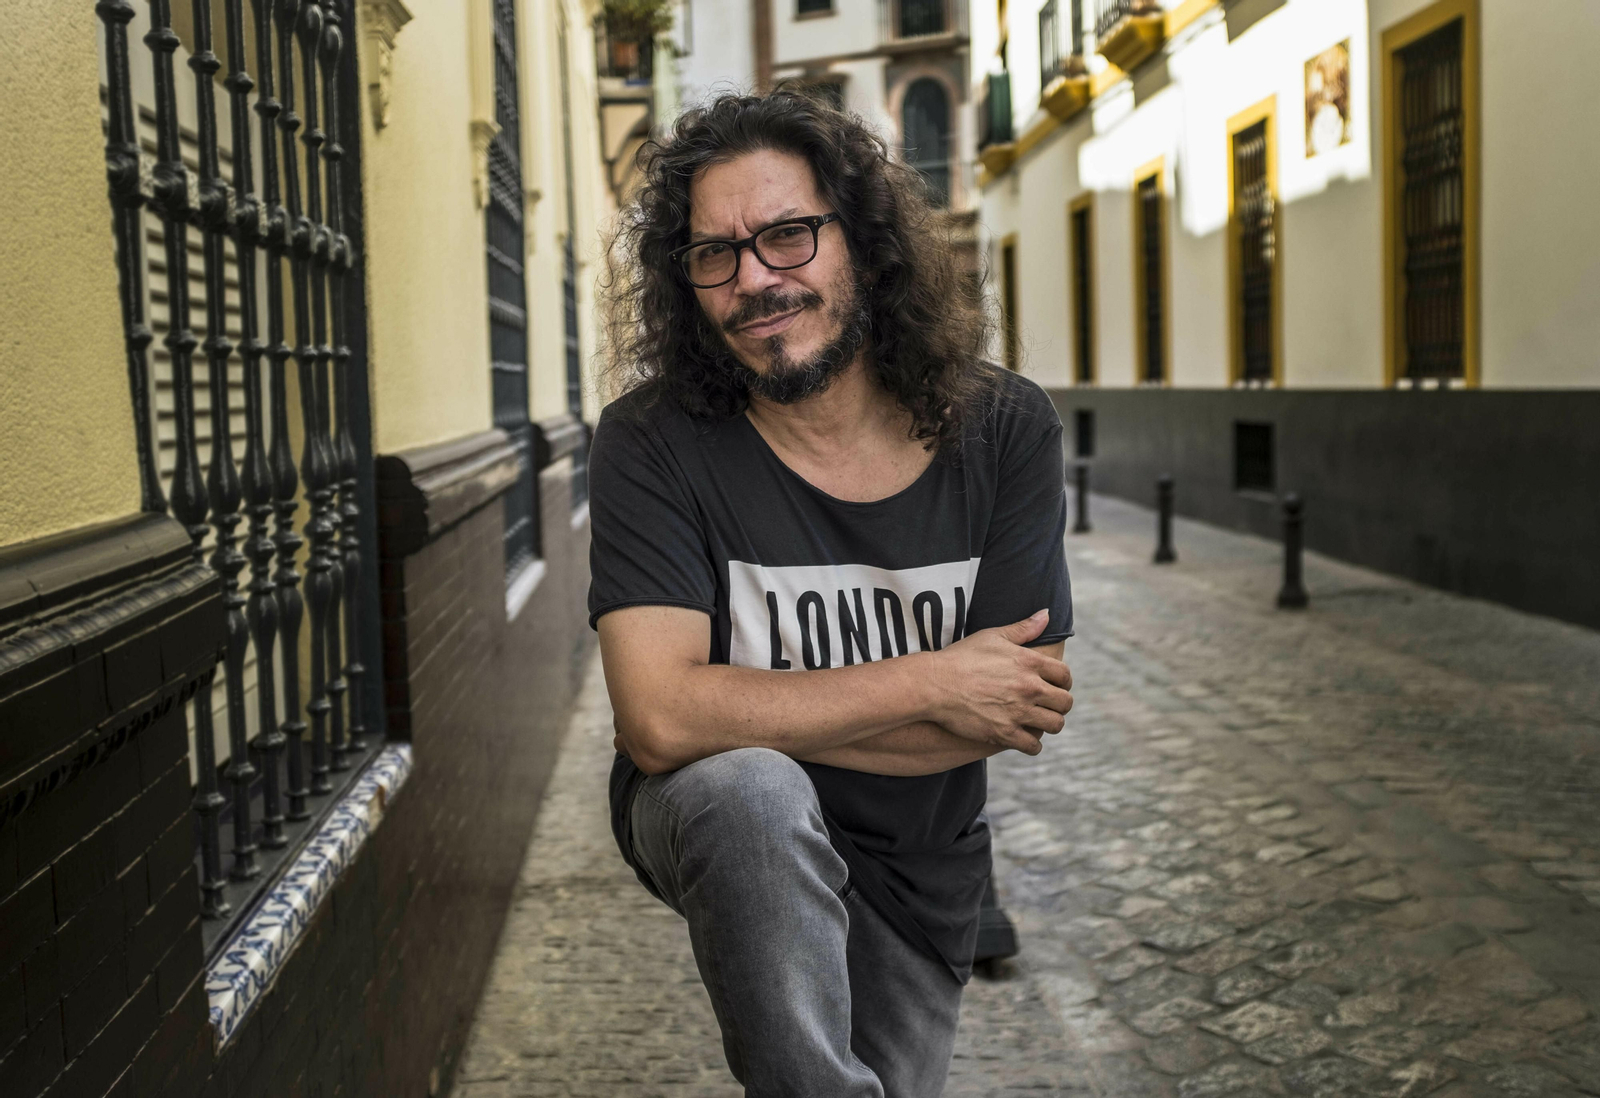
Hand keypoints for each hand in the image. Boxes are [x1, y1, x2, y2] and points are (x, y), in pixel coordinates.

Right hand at [926, 610, 1073, 754]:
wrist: (934, 684)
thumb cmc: (961, 657)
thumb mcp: (993, 636)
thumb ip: (1023, 628)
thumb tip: (1046, 614)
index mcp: (1029, 662)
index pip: (1064, 675)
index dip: (1063, 682)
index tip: (1056, 686)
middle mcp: (1029, 687)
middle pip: (1065, 702)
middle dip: (1059, 705)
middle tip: (1049, 706)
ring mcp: (1018, 712)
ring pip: (1055, 725)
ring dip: (1050, 724)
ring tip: (1039, 722)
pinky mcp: (1004, 733)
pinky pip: (1033, 746)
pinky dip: (1033, 745)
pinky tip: (1025, 739)